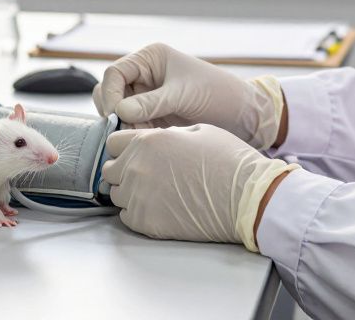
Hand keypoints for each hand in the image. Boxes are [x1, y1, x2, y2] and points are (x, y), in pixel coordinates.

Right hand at [93, 43, 284, 148]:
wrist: (241, 115)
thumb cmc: (217, 93)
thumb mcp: (183, 95)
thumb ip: (151, 102)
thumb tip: (119, 110)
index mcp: (151, 58)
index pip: (115, 73)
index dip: (111, 94)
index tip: (117, 114)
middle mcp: (145, 75)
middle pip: (111, 92)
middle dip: (116, 112)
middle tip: (130, 128)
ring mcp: (147, 96)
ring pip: (119, 111)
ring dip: (126, 125)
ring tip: (146, 134)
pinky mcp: (153, 115)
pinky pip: (132, 124)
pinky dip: (136, 133)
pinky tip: (152, 138)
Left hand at [103, 124, 296, 249]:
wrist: (245, 196)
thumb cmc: (227, 160)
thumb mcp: (196, 131)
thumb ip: (164, 134)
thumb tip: (153, 141)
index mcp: (147, 141)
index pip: (112, 142)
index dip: (123, 147)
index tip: (133, 153)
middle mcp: (136, 167)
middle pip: (110, 169)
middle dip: (123, 170)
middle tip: (147, 174)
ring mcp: (138, 197)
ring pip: (115, 194)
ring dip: (130, 192)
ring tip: (156, 192)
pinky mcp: (145, 222)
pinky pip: (126, 216)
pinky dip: (138, 212)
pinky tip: (160, 207)